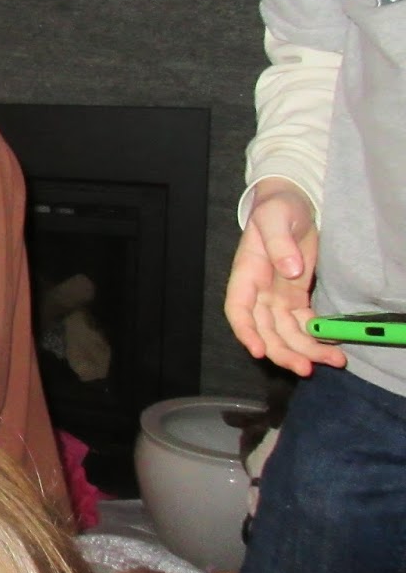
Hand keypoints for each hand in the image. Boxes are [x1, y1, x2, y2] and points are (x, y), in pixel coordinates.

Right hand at [225, 181, 341, 375]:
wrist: (292, 205)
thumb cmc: (277, 209)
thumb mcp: (276, 218)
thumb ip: (280, 244)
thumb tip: (290, 271)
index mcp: (246, 274)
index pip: (239, 310)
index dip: (246, 332)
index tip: (259, 350)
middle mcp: (259, 292)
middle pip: (265, 330)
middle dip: (283, 352)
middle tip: (306, 367)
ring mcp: (277, 297)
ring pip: (286, 333)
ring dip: (305, 350)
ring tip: (332, 360)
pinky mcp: (296, 298)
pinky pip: (303, 324)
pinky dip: (315, 338)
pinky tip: (332, 345)